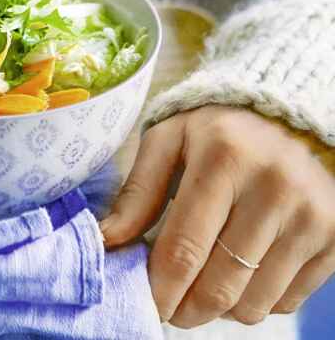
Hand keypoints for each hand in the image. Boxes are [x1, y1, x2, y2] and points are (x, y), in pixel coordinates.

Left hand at [100, 105, 334, 327]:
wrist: (287, 111)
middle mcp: (273, 186)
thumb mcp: (168, 140)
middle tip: (171, 308)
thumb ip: (137, 191)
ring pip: (255, 302)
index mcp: (223, 157)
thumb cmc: (216, 128)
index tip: (147, 303)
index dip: (161, 288)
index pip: (184, 247)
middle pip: (221, 283)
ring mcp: (310, 215)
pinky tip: (241, 274)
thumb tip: (107, 240)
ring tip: (203, 286)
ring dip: (221, 308)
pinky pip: (288, 301)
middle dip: (188, 309)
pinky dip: (257, 301)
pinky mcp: (334, 236)